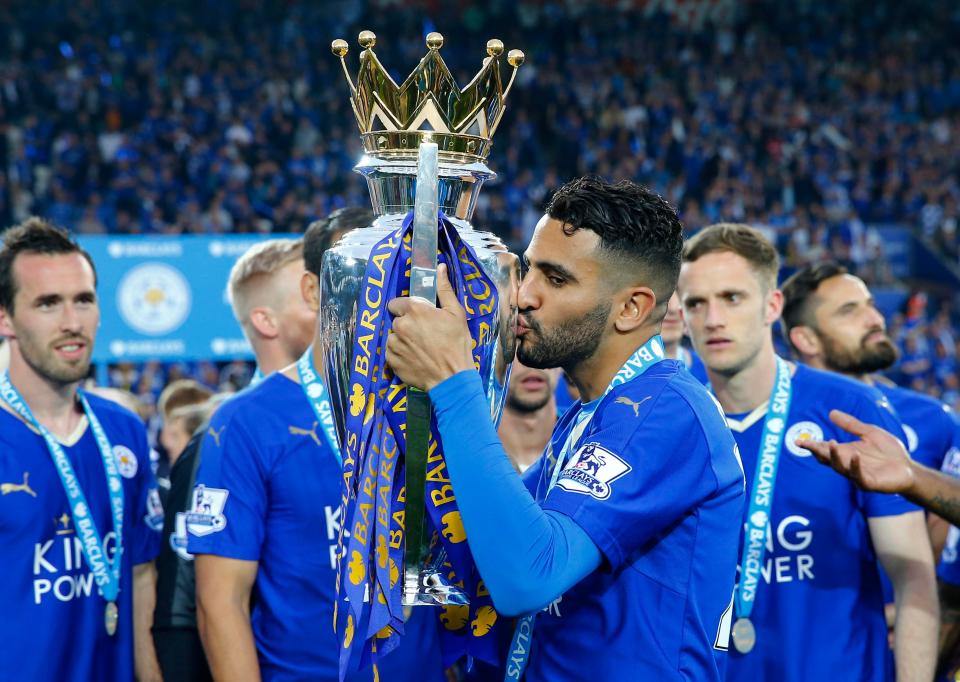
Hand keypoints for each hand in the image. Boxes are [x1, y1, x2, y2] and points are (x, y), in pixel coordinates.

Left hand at [386, 264, 474, 390]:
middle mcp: (399, 325)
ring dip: (403, 340)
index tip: (418, 316)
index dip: (407, 308)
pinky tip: (415, 358)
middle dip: (407, 325)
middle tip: (424, 334)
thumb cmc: (457, 344)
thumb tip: (439, 267)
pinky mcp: (391, 361)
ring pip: (393, 337)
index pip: (397, 302)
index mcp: (414, 310)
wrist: (452, 377)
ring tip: (420, 349)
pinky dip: (400, 354)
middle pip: (396, 320)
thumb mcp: (456, 314)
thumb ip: (444, 289)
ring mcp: (393, 344)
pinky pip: (391, 352)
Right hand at [798, 409, 914, 493]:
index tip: (798, 440)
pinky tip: (855, 456)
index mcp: (845, 452)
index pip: (824, 449)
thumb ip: (851, 425)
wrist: (909, 468)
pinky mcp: (869, 483)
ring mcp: (857, 474)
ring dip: (834, 457)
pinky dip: (855, 466)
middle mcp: (847, 464)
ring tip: (831, 443)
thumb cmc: (889, 452)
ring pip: (840, 467)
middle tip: (807, 444)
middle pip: (827, 459)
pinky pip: (859, 476)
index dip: (811, 445)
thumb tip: (831, 412)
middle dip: (816, 451)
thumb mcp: (869, 433)